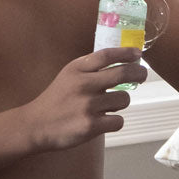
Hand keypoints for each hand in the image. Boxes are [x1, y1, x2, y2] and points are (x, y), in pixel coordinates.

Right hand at [25, 48, 146, 149]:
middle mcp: (83, 84)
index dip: (126, 52)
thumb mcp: (68, 76)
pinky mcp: (91, 125)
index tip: (138, 54)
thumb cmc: (56, 100)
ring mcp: (88, 106)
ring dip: (120, 103)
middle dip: (138, 73)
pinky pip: (118, 121)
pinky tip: (104, 121)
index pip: (107, 55)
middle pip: (122, 74)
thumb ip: (89, 68)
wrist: (36, 125)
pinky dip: (115, 122)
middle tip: (142, 75)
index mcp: (77, 69)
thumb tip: (121, 62)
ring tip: (108, 106)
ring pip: (123, 99)